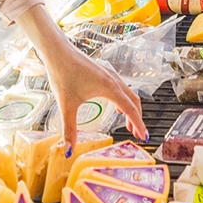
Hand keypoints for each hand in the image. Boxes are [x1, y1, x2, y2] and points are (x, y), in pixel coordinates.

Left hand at [27, 18, 146, 147]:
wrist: (56, 51)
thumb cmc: (62, 73)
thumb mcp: (66, 105)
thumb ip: (70, 130)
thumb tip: (69, 150)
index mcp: (109, 87)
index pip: (130, 109)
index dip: (139, 124)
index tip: (145, 137)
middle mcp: (113, 80)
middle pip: (134, 101)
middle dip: (137, 118)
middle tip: (137, 135)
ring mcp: (109, 75)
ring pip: (128, 94)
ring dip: (131, 109)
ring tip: (128, 125)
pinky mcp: (103, 73)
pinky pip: (120, 88)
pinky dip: (123, 100)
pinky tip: (116, 107)